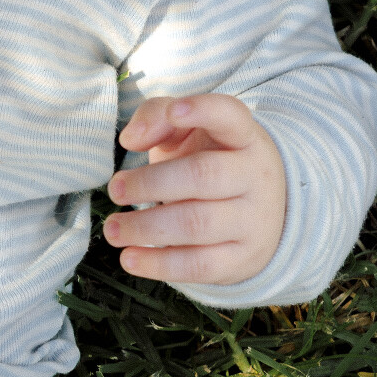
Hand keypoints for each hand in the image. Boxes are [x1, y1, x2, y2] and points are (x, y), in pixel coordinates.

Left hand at [103, 93, 285, 285]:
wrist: (264, 213)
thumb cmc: (211, 161)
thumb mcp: (189, 133)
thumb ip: (157, 117)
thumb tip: (131, 139)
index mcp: (243, 137)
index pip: (231, 116)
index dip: (204, 110)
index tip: (174, 112)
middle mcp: (255, 176)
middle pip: (202, 176)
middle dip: (150, 183)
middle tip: (115, 189)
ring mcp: (254, 220)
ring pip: (197, 224)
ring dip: (146, 228)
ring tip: (112, 229)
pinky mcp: (242, 259)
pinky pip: (199, 266)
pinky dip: (158, 265)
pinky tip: (129, 259)